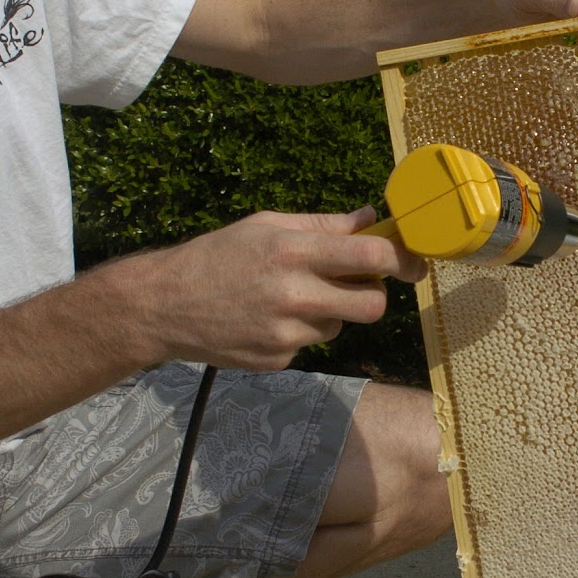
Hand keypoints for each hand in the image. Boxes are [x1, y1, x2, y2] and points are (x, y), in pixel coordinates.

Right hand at [118, 207, 425, 370]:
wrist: (164, 305)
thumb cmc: (217, 256)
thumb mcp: (267, 225)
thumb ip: (324, 225)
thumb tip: (371, 218)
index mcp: (293, 251)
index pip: (371, 256)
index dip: (402, 260)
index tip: (413, 262)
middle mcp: (294, 294)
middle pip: (372, 305)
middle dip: (373, 295)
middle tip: (356, 283)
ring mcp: (285, 333)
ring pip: (339, 325)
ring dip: (328, 311)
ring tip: (289, 297)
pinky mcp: (277, 359)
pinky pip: (309, 344)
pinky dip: (298, 332)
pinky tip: (266, 319)